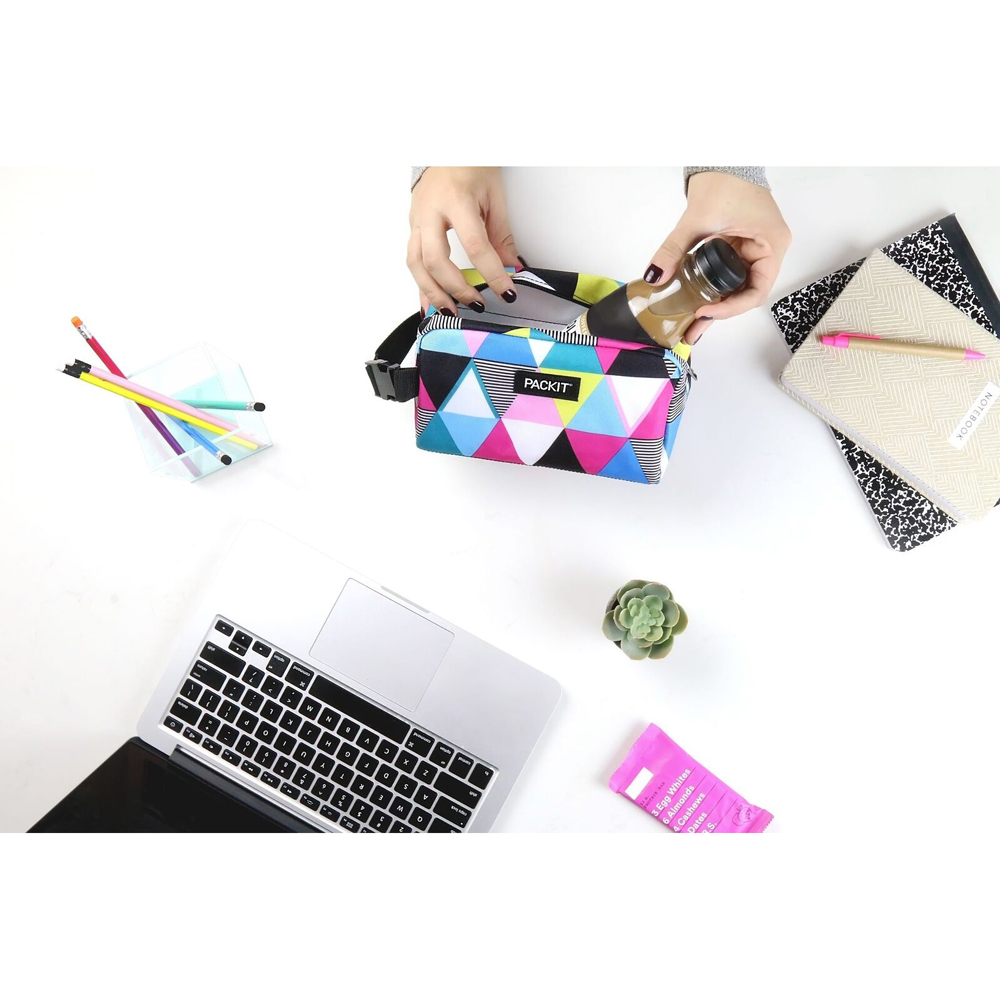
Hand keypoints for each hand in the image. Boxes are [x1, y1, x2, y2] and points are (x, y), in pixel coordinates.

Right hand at [407, 167, 520, 314]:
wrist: (445, 146)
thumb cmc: (470, 165)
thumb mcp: (494, 196)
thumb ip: (501, 235)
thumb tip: (512, 268)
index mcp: (455, 199)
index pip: (475, 245)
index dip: (493, 273)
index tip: (507, 292)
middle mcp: (430, 211)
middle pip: (435, 259)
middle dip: (456, 288)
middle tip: (477, 304)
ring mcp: (416, 219)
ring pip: (416, 264)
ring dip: (433, 292)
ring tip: (451, 312)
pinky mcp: (412, 227)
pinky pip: (412, 261)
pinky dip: (421, 286)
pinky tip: (429, 305)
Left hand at [645, 171, 791, 342]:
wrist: (722, 158)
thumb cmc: (724, 182)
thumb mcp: (697, 221)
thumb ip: (673, 250)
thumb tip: (655, 277)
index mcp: (772, 245)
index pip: (757, 291)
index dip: (731, 308)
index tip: (704, 313)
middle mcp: (769, 250)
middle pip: (746, 293)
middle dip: (719, 314)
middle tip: (692, 331)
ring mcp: (755, 249)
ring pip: (736, 287)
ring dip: (715, 305)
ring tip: (690, 325)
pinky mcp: (740, 247)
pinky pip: (729, 275)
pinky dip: (713, 289)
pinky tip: (694, 303)